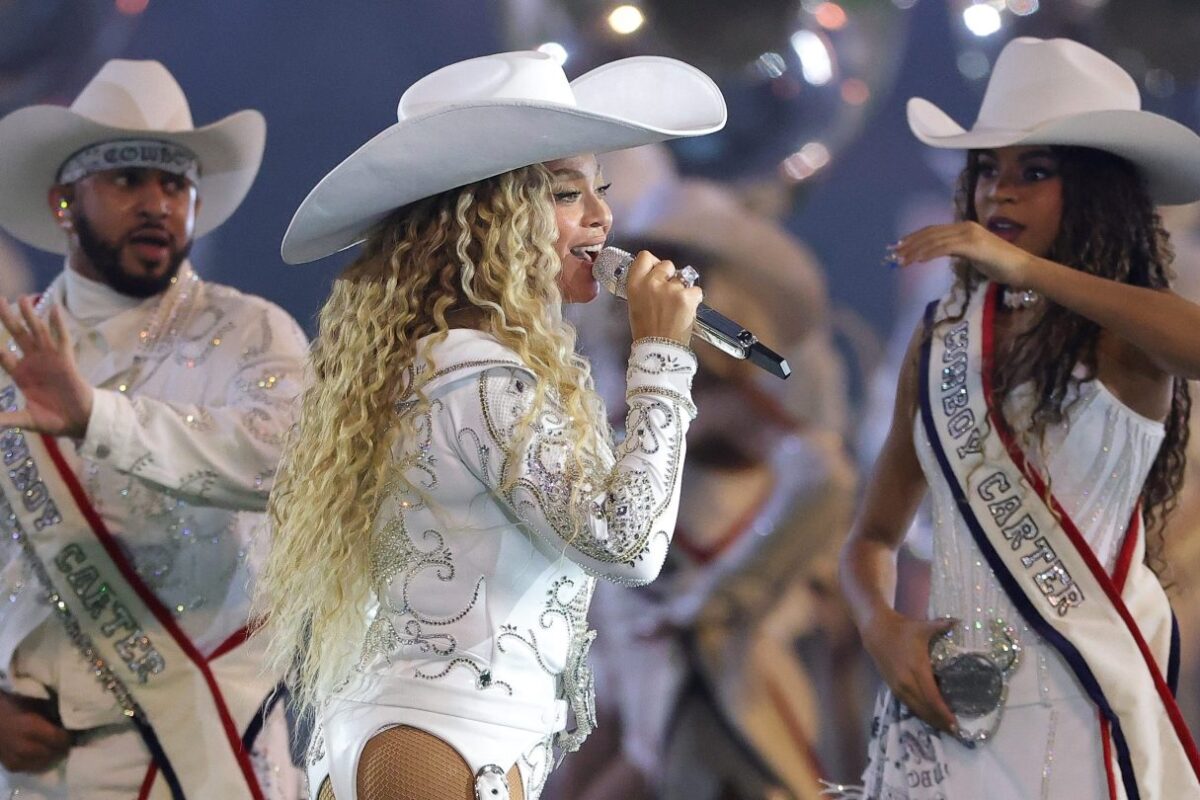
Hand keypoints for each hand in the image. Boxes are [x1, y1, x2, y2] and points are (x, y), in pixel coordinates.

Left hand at [0, 297, 93, 438]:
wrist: (80, 422)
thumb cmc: (54, 420)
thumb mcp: (26, 420)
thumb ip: (6, 419)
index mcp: (22, 375)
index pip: (4, 357)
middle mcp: (34, 362)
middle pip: (18, 335)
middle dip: (8, 318)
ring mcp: (49, 359)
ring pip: (37, 331)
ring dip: (29, 315)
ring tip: (21, 298)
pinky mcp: (65, 360)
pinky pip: (61, 338)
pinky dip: (58, 323)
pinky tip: (53, 309)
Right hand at [0, 691, 70, 772]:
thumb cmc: (12, 704)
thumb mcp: (34, 703)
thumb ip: (50, 714)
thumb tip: (68, 722)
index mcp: (30, 727)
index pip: (59, 739)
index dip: (68, 737)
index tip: (73, 733)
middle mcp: (23, 746)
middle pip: (52, 753)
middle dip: (62, 748)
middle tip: (68, 743)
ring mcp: (14, 758)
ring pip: (43, 764)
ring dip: (52, 757)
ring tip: (58, 750)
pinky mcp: (10, 765)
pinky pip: (30, 769)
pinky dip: (39, 763)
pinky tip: (43, 756)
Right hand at [624, 251, 702, 344]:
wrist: (659, 351)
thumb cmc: (646, 332)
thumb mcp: (635, 305)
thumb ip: (643, 287)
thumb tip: (655, 277)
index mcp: (635, 284)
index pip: (645, 257)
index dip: (653, 263)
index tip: (657, 270)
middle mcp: (652, 283)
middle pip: (667, 264)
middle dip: (670, 276)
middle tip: (668, 294)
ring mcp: (671, 289)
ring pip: (683, 278)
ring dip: (682, 290)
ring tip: (676, 309)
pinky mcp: (687, 297)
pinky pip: (696, 290)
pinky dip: (694, 300)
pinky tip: (686, 312)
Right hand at [861, 610, 957, 734]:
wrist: (875, 630)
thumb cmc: (902, 628)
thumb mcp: (923, 627)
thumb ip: (943, 625)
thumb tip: (960, 621)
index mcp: (917, 669)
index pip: (932, 698)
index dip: (944, 713)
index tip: (956, 724)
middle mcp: (907, 681)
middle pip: (925, 708)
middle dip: (940, 721)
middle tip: (955, 731)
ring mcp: (898, 685)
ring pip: (915, 708)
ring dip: (929, 719)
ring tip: (943, 728)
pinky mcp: (892, 686)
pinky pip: (907, 704)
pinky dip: (919, 712)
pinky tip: (927, 716)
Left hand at [892, 222, 1035, 288]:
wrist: (1021, 268)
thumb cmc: (1000, 265)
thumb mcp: (973, 256)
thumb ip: (957, 251)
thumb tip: (941, 253)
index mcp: (964, 228)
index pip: (934, 231)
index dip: (915, 238)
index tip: (900, 246)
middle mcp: (965, 227)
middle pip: (930, 233)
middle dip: (910, 244)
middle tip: (894, 254)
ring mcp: (969, 235)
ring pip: (935, 241)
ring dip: (916, 251)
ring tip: (902, 260)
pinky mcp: (973, 245)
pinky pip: (946, 248)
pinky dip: (930, 253)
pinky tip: (918, 260)